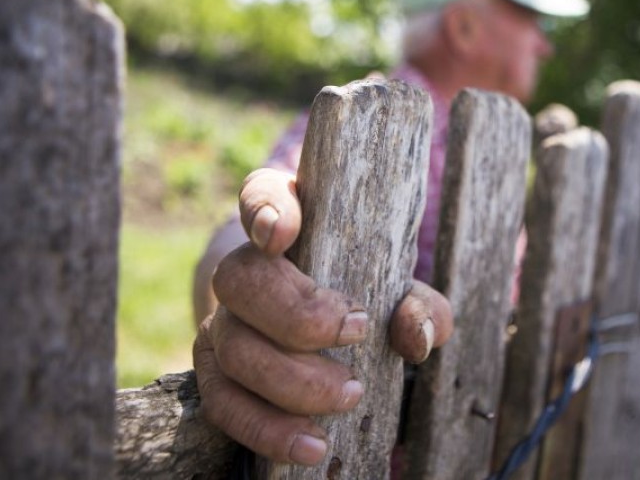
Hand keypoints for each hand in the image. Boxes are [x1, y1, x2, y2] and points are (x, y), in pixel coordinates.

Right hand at [193, 168, 452, 464]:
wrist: (320, 333)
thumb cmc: (368, 297)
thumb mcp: (406, 294)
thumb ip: (425, 306)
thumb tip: (411, 328)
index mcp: (290, 221)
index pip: (262, 195)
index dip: (265, 210)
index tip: (283, 234)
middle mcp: (243, 265)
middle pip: (241, 279)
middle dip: (298, 315)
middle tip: (356, 333)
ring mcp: (222, 320)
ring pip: (233, 346)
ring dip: (293, 379)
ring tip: (349, 395)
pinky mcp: (215, 372)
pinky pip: (225, 404)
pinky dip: (268, 428)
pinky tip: (312, 445)